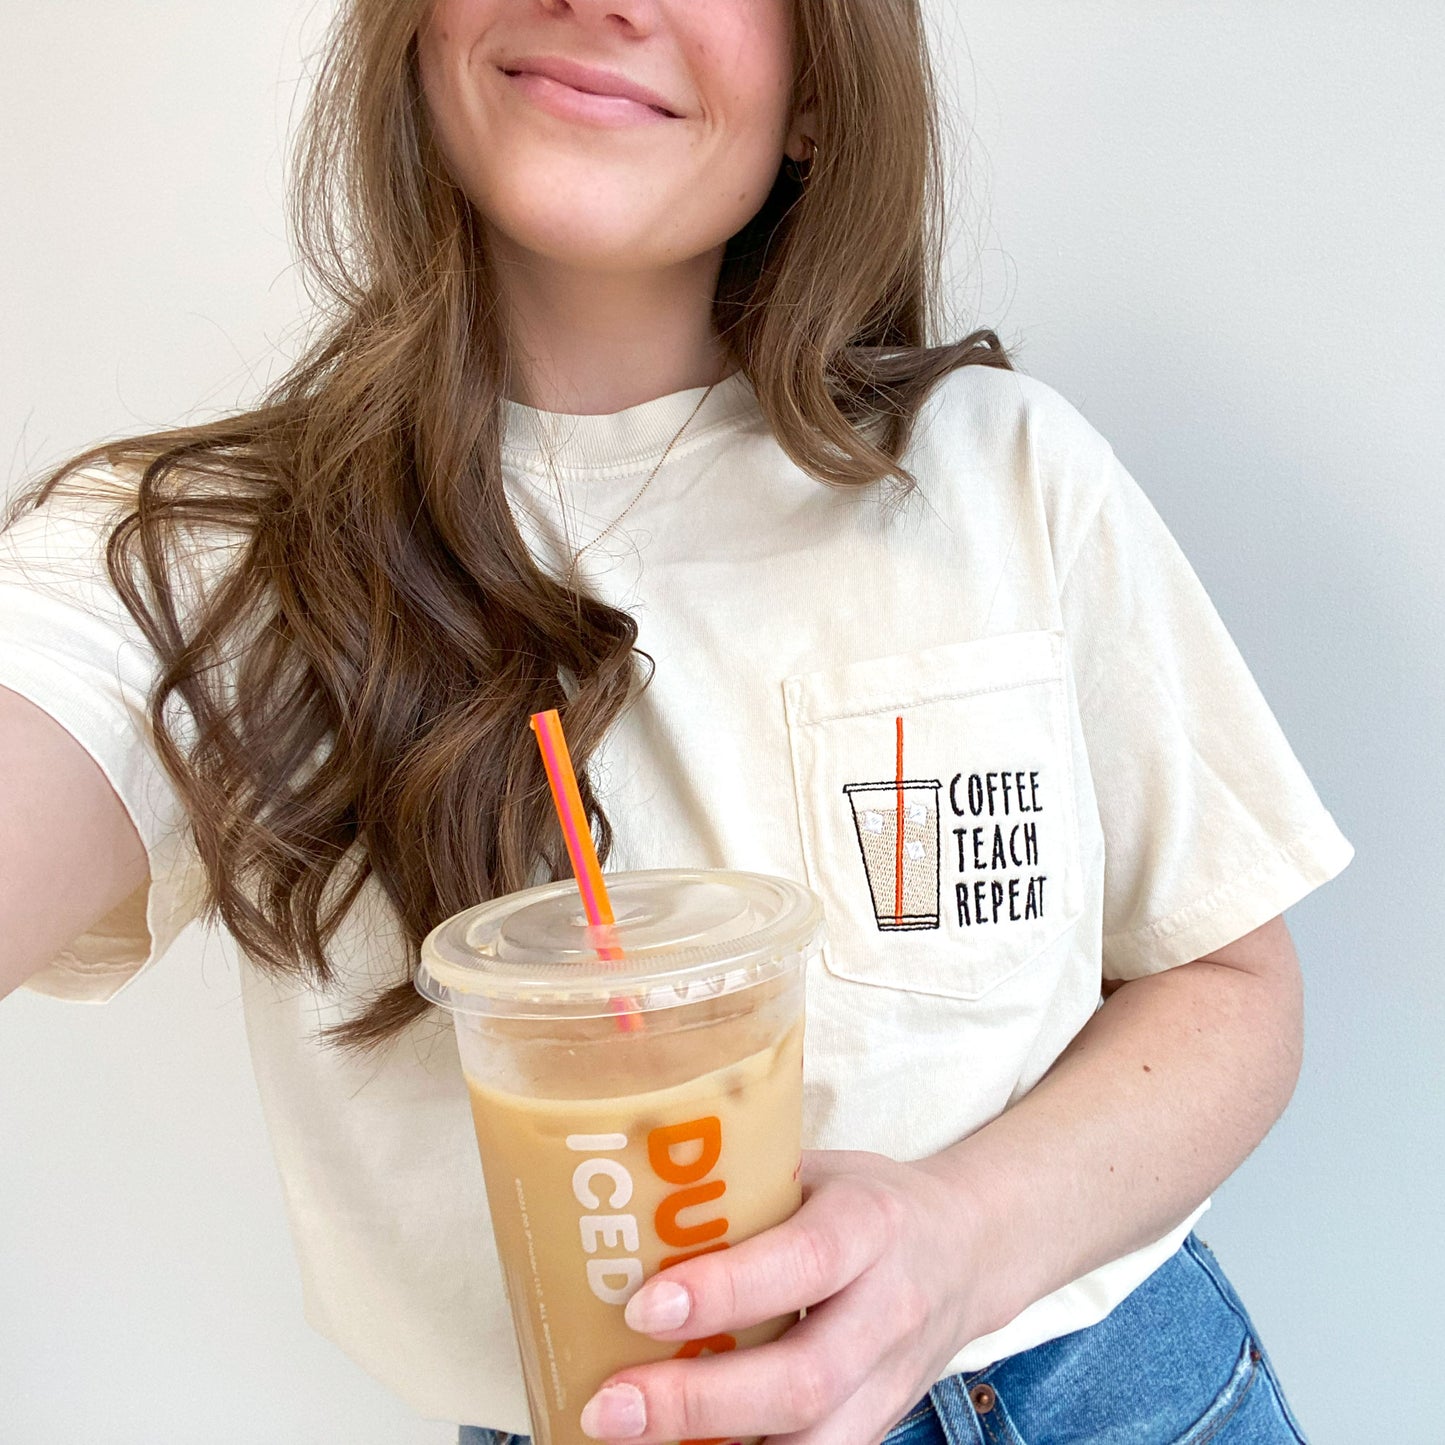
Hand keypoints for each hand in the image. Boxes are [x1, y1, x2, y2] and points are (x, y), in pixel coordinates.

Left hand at [578, 1148, 980, 1444]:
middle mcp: (888, 1309)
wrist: (968, 1248)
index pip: (803, 1261)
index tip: (642, 1307)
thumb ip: (743, 1192)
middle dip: (698, 1401)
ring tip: (628, 1441)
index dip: (725, 1291)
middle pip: (803, 1377)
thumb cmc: (866, 1202)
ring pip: (816, 1443)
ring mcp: (890, 1381)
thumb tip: (624, 1205)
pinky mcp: (881, 1426)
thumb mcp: (816, 1171)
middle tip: (610, 1406)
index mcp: (869, 1224)